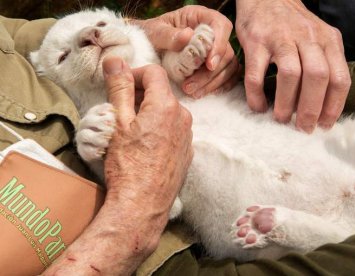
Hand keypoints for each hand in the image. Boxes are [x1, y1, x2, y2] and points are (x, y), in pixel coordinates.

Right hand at [41, 56, 192, 274]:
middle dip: (140, 95)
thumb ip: (120, 88)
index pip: (153, 73)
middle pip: (161, 93)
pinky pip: (174, 132)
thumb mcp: (118, 122)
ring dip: (150, 113)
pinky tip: (145, 147)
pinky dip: (160, 130)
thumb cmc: (128, 165)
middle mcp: (183, 118)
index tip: (120, 85)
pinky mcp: (187, 153)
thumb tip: (116, 61)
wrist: (142, 204)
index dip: (133, 74)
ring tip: (131, 131)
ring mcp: (188, 137)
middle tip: (120, 110)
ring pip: (168, 113)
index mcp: (166, 105)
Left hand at [135, 5, 240, 96]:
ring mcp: (217, 49)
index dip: (219, 45)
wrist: (148, 47)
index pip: (221, 26)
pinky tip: (202, 92)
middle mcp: (213, 32)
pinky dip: (218, 87)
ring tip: (191, 92)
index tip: (209, 64)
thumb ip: (169, 35)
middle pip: (226, 52)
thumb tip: (188, 35)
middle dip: (210, 73)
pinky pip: (228, 77)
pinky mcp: (217, 65)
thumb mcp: (155, 32)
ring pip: (229, 67)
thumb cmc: (152, 35)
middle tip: (189, 86)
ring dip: (212, 83)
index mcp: (201, 17)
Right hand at [236, 0, 350, 132]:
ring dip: (286, 103)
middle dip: (311, 108)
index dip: (333, 105)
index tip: (324, 125)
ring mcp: (281, 38)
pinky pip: (256, 74)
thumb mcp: (318, 39)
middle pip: (318, 76)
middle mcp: (308, 37)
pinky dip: (256, 95)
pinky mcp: (257, 41)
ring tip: (281, 119)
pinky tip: (258, 106)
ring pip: (290, 74)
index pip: (339, 77)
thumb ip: (325, 64)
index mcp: (328, 40)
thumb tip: (322, 107)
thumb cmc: (293, 26)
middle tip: (303, 128)